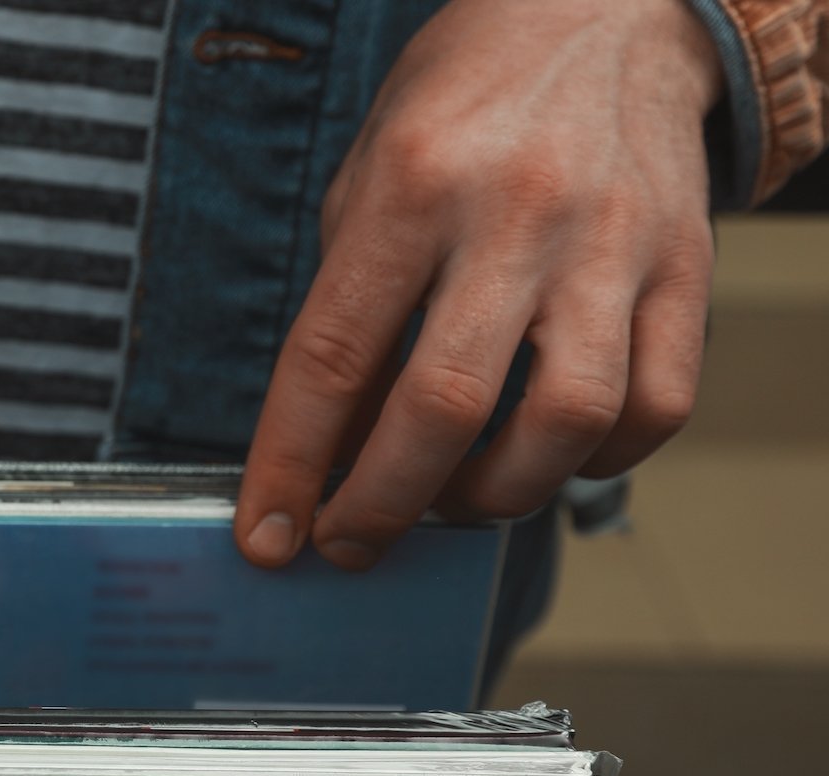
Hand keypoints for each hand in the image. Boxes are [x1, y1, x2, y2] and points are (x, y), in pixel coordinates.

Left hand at [235, 0, 719, 569]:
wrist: (605, 14)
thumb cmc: (465, 106)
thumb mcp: (369, 174)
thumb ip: (351, 303)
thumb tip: (324, 444)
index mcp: (411, 186)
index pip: (334, 355)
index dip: (291, 464)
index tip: (269, 536)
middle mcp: (515, 215)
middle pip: (441, 407)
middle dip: (381, 504)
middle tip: (350, 542)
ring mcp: (612, 243)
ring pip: (563, 423)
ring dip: (494, 497)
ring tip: (452, 501)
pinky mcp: (687, 267)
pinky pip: (656, 405)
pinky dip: (598, 461)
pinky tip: (551, 458)